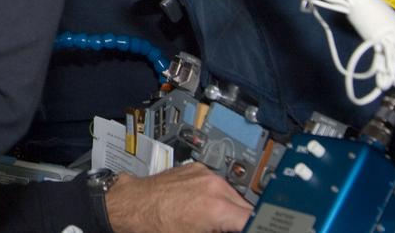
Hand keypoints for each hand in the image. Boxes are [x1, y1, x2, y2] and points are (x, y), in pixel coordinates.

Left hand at [104, 163, 252, 232]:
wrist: (133, 204)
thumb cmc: (156, 225)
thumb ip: (221, 232)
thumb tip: (232, 228)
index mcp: (216, 207)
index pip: (254, 219)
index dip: (259, 226)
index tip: (262, 227)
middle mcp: (214, 185)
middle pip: (248, 206)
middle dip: (244, 220)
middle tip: (233, 228)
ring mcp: (205, 174)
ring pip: (235, 194)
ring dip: (233, 208)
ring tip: (218, 221)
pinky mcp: (197, 168)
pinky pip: (219, 184)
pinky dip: (219, 196)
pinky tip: (207, 207)